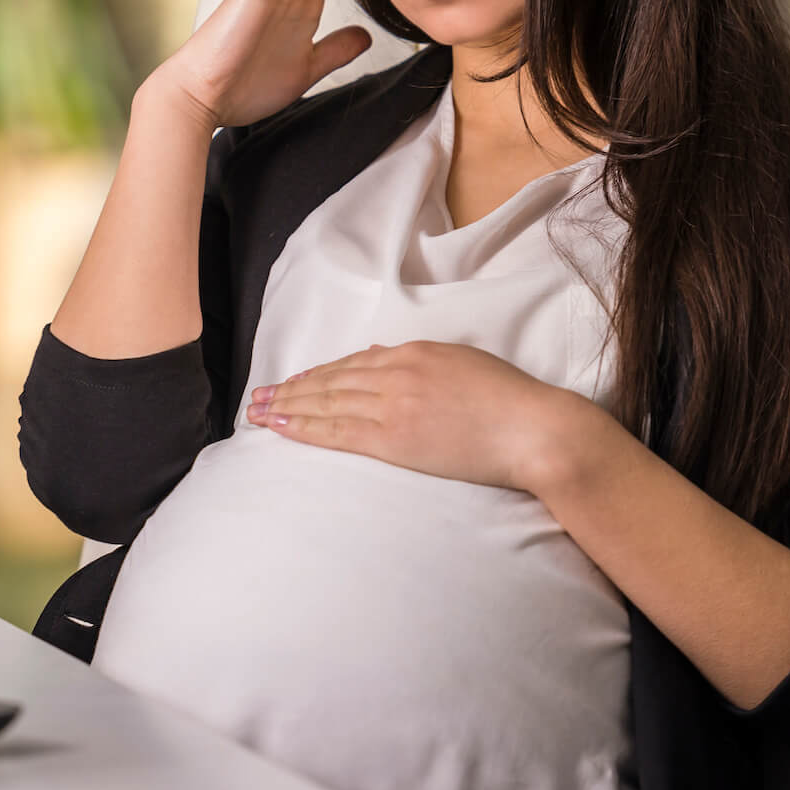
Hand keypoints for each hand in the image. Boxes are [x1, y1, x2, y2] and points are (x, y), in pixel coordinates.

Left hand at [243, 339, 591, 491]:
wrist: (532, 429)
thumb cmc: (511, 402)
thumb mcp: (464, 365)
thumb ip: (426, 365)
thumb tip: (391, 364)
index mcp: (415, 352)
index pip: (354, 362)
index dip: (320, 374)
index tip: (295, 381)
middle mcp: (397, 372)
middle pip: (331, 380)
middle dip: (291, 389)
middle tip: (258, 396)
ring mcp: (393, 403)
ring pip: (326, 402)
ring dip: (287, 407)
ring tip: (257, 413)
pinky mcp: (394, 437)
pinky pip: (337, 431)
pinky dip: (303, 428)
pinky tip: (280, 428)